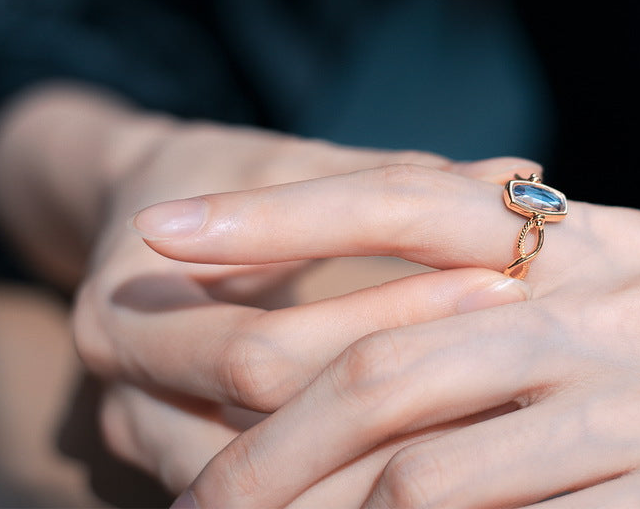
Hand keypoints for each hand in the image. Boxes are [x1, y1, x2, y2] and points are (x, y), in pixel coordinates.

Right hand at [70, 120, 537, 492]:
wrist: (146, 210)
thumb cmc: (226, 178)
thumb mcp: (292, 164)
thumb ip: (389, 179)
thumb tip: (518, 174)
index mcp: (122, 310)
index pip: (266, 352)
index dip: (387, 323)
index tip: (497, 286)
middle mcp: (121, 394)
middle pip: (270, 429)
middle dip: (395, 393)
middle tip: (512, 354)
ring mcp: (146, 440)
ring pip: (277, 488)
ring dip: (385, 454)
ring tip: (496, 406)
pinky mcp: (179, 457)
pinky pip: (279, 492)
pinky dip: (355, 474)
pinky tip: (436, 438)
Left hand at [134, 166, 639, 507]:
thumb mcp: (598, 303)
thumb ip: (494, 291)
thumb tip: (349, 309)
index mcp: (582, 234)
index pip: (395, 200)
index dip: (271, 217)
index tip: (160, 233)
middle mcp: (614, 296)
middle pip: (385, 359)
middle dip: (268, 437)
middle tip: (191, 494)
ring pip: (423, 471)